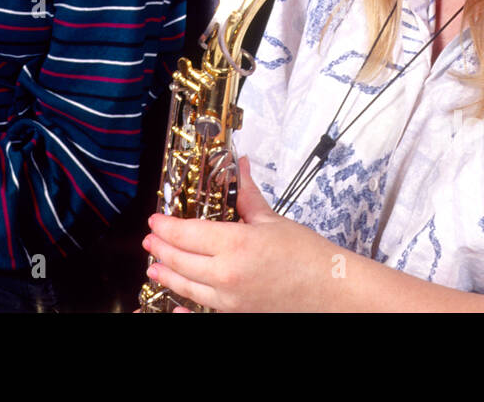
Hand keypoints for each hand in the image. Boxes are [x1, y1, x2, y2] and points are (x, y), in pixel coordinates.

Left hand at [143, 157, 341, 311]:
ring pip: (186, 287)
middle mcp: (227, 275)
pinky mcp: (237, 315)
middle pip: (180, 260)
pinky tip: (175, 306)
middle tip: (151, 240)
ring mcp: (230, 300)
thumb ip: (247, 196)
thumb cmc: (308, 257)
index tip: (156, 220)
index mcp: (236, 244)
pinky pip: (202, 313)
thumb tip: (239, 168)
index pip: (186, 233)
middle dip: (160, 249)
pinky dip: (184, 310)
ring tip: (155, 266)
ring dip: (167, 274)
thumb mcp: (272, 220)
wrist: (332, 290)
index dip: (166, 226)